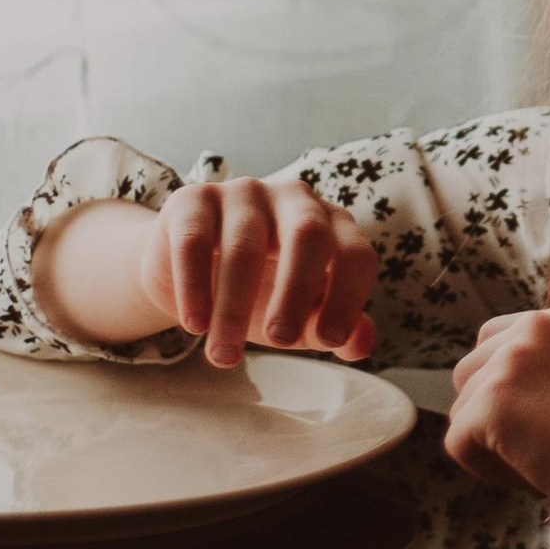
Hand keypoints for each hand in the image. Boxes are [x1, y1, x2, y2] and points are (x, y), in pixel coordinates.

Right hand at [144, 174, 378, 370]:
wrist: (188, 272)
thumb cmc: (260, 294)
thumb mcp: (300, 317)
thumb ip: (333, 329)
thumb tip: (361, 344)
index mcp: (332, 225)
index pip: (355, 254)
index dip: (348, 297)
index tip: (329, 341)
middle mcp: (294, 198)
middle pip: (308, 234)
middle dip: (296, 291)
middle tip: (280, 340)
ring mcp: (243, 193)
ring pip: (244, 246)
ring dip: (234, 309)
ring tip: (224, 356)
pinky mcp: (193, 199)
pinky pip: (194, 241)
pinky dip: (194, 287)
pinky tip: (195, 324)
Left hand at [445, 305, 549, 501]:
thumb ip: (541, 372)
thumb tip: (481, 401)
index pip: (491, 342)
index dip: (505, 388)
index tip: (547, 417)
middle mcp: (533, 327)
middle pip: (467, 375)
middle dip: (492, 416)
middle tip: (547, 442)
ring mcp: (511, 361)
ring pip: (461, 413)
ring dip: (492, 445)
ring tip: (547, 456)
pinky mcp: (493, 400)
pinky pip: (458, 445)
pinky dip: (489, 470)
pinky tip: (536, 469)